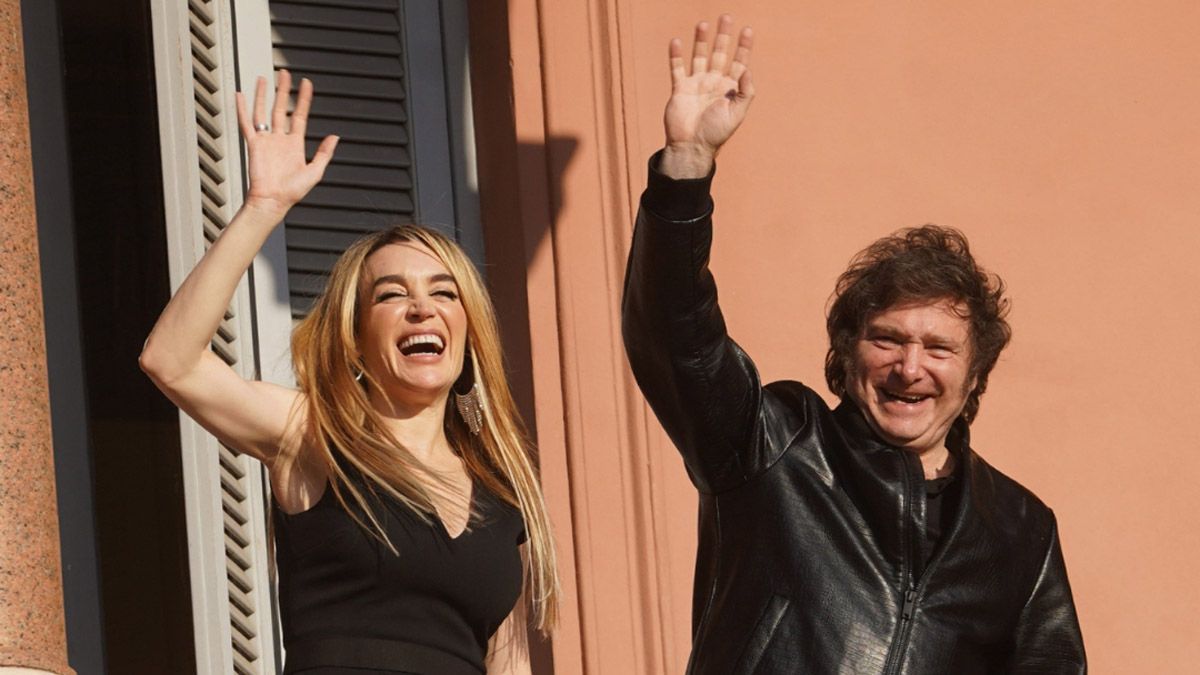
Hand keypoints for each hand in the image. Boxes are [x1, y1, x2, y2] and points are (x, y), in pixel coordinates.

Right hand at [235, 70, 337, 217]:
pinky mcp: (254, 144)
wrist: (273, 201)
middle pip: (281, 108)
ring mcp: (266, 140)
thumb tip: (335, 136)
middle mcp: (280, 139)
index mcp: (295, 144)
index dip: (304, 99)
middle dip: (284, 91)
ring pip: (263, 111)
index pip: (300, 115)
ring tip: (264, 79)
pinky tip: (241, 96)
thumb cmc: (293, 192)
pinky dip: (243, 109)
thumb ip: (324, 153)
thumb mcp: (315, 171)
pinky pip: (247, 123)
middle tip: (285, 74)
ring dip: (263, 95)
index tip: (306, 84)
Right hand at [661, 15, 753, 177]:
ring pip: (700, 57)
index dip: (744, 47)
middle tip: (726, 17)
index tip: (747, 30)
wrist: (691, 147)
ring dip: (701, 41)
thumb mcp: (737, 113)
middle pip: (720, 53)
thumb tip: (746, 69)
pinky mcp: (680, 89)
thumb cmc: (716, 133)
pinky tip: (677, 42)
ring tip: (703, 24)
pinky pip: (677, 69)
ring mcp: (696, 85)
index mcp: (730, 89)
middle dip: (723, 36)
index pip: (739, 62)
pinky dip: (676, 56)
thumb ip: (745, 91)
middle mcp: (714, 83)